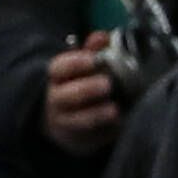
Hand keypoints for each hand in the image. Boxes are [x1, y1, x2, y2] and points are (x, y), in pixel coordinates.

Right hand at [44, 36, 122, 156]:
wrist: (62, 120)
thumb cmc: (78, 85)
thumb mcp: (82, 67)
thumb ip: (92, 50)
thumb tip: (102, 36)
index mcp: (57, 79)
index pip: (58, 69)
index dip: (74, 63)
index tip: (93, 59)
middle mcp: (57, 102)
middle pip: (65, 96)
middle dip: (85, 90)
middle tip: (106, 84)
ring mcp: (66, 124)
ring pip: (76, 122)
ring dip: (95, 115)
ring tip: (114, 109)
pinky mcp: (79, 142)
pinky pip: (92, 139)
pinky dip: (106, 133)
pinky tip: (120, 125)